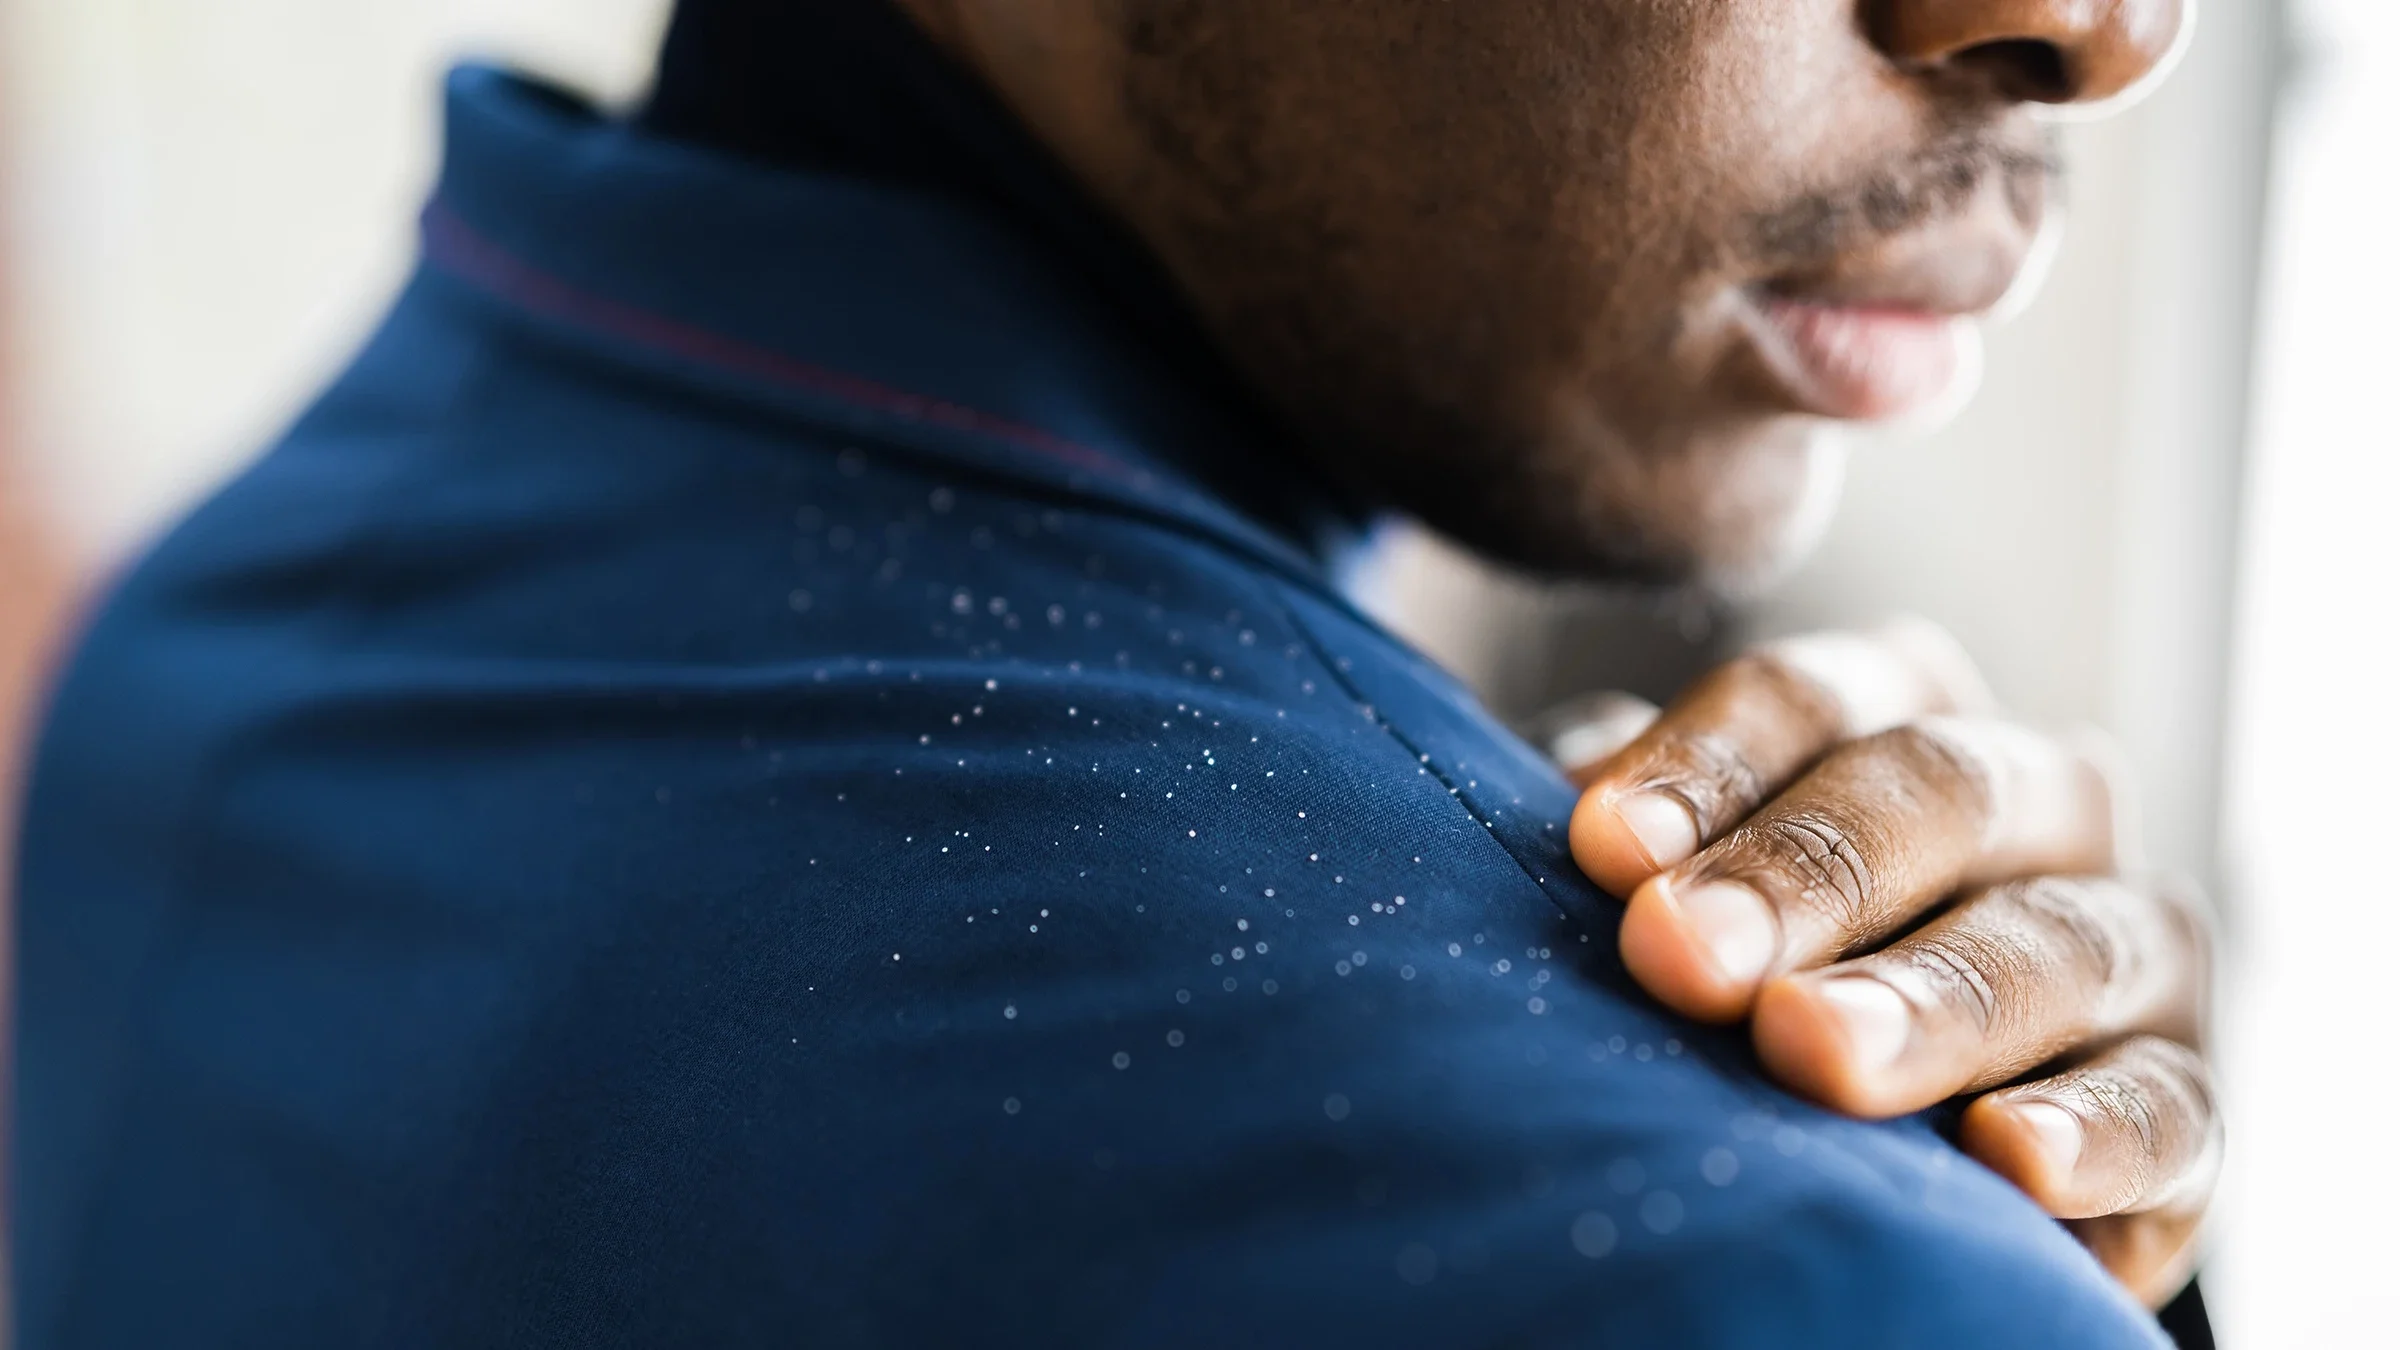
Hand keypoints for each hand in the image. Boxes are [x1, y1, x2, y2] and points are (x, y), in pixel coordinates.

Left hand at [1554, 619, 2217, 1306]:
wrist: (1905, 1136)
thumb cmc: (1753, 969)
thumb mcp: (1684, 878)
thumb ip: (1633, 832)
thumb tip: (1569, 804)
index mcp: (1902, 713)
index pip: (1809, 697)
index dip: (1708, 764)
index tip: (1603, 846)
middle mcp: (2040, 797)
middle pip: (1938, 789)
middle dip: (1806, 871)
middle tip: (1685, 955)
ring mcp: (2128, 941)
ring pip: (2050, 941)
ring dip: (1927, 998)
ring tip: (1812, 1049)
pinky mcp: (2187, 1094)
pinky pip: (2171, 1106)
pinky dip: (2096, 1132)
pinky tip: (2008, 1161)